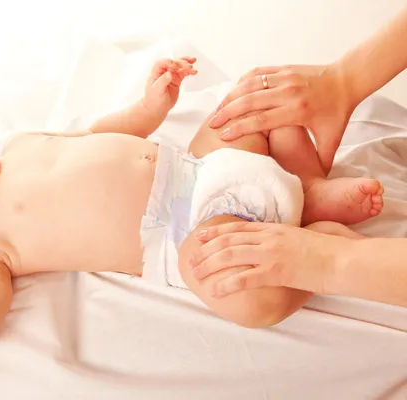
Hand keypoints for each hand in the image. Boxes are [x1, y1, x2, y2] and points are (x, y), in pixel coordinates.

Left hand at [143, 57, 196, 114]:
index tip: (174, 66)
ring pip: (179, 66)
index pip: (161, 63)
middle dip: (181, 63)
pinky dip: (189, 72)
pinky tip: (194, 72)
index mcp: (156, 73)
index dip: (168, 62)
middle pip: (173, 63)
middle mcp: (163, 72)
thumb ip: (163, 81)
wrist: (157, 108)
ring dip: (186, 65)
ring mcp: (171, 75)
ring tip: (192, 68)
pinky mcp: (177, 80)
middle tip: (188, 67)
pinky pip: (183, 73)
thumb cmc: (153, 100)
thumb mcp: (157, 91)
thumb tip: (169, 73)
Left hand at [189, 221, 353, 296]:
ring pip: (229, 255)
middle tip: (191, 260)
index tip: (199, 236)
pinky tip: (214, 290)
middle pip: (227, 240)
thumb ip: (287, 236)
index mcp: (274, 228)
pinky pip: (244, 278)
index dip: (215, 231)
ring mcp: (271, 253)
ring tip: (196, 274)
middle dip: (205, 250)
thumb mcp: (304, 235)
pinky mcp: (276, 271)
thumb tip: (279, 241)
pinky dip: (226, 284)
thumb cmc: (331, 248)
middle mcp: (268, 237)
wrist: (345, 259)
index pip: (237, 227)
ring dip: (209, 265)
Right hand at [208, 63, 353, 171]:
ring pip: (249, 85)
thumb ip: (320, 159)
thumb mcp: (331, 138)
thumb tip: (311, 182)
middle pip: (249, 101)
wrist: (348, 79)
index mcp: (298, 110)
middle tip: (211, 124)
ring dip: (230, 97)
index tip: (223, 136)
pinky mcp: (283, 69)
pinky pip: (256, 73)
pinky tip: (231, 93)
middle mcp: (289, 91)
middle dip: (227, 113)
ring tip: (216, 110)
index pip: (261, 120)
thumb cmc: (338, 111)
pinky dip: (241, 82)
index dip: (240, 128)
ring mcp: (285, 77)